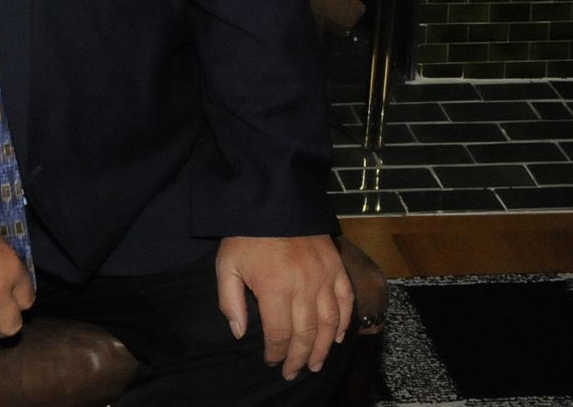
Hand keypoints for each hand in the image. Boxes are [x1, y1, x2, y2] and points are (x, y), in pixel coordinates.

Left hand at [216, 234, 352, 378]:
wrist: (273, 199)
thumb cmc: (246, 234)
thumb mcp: (227, 264)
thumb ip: (230, 301)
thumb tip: (240, 333)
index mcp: (274, 287)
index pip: (279, 333)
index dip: (277, 352)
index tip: (272, 362)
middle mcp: (303, 285)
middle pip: (306, 333)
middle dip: (299, 357)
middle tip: (294, 373)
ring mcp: (324, 276)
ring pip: (329, 322)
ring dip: (323, 348)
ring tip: (316, 364)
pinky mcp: (336, 266)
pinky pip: (345, 300)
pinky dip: (343, 322)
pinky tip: (337, 337)